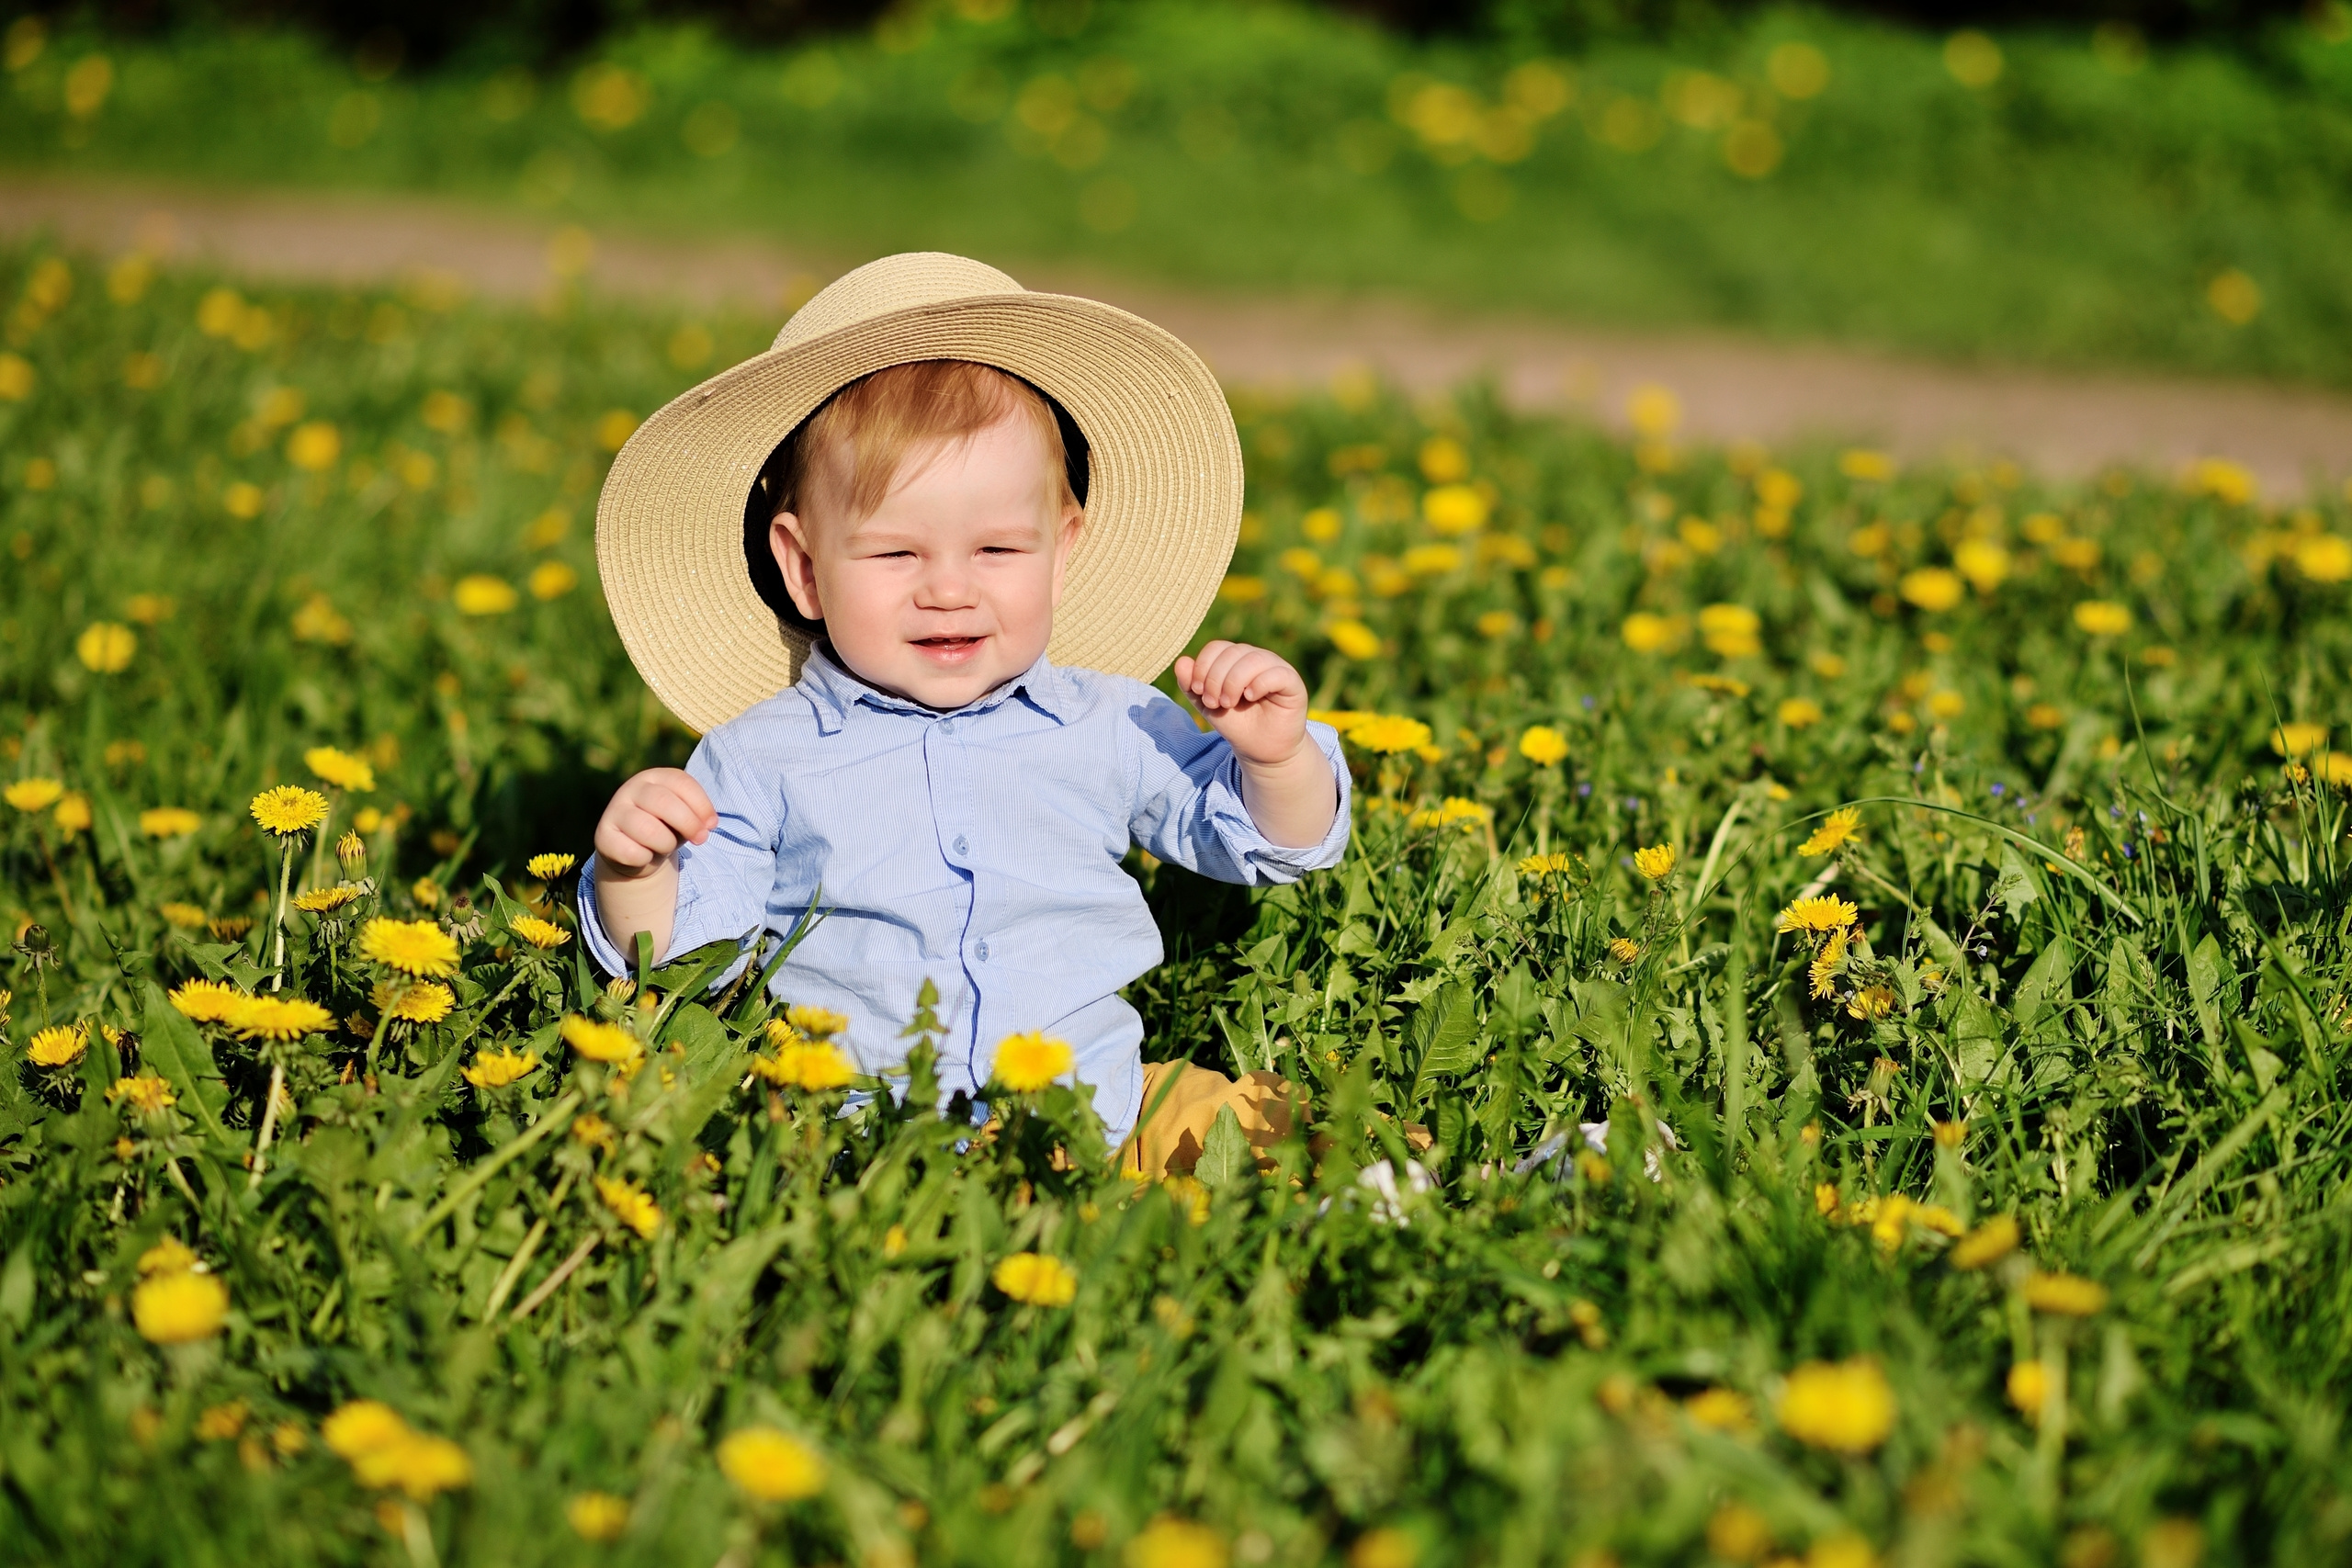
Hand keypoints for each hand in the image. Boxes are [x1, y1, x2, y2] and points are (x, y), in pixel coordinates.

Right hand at [594, 768, 716, 876]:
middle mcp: (631, 789)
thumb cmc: (666, 828)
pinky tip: (644, 856)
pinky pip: (633, 852)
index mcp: (655, 777)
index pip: (681, 782)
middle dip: (689, 824)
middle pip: (664, 802)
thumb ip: (696, 815)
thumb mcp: (685, 817)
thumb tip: (705, 826)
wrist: (636, 853)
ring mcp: (614, 811)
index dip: (702, 805)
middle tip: (701, 839)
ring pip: (649, 830)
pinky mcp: (603, 836)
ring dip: (666, 844)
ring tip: (665, 846)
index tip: (712, 825)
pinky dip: (646, 859)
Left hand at [1174, 640, 1309, 766]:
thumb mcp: (1208, 706)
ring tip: (1228, 703)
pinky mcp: (1292, 683)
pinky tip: (1250, 697)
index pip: (1217, 647)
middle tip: (1214, 703)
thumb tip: (1181, 662)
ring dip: (1234, 682)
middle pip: (1232, 651)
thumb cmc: (1237, 724)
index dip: (1203, 667)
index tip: (1198, 692)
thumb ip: (1192, 686)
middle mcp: (1257, 659)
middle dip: (1216, 678)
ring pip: (1253, 659)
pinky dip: (1259, 683)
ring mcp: (1276, 669)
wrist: (1261, 750)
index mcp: (1236, 660)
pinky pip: (1277, 673)